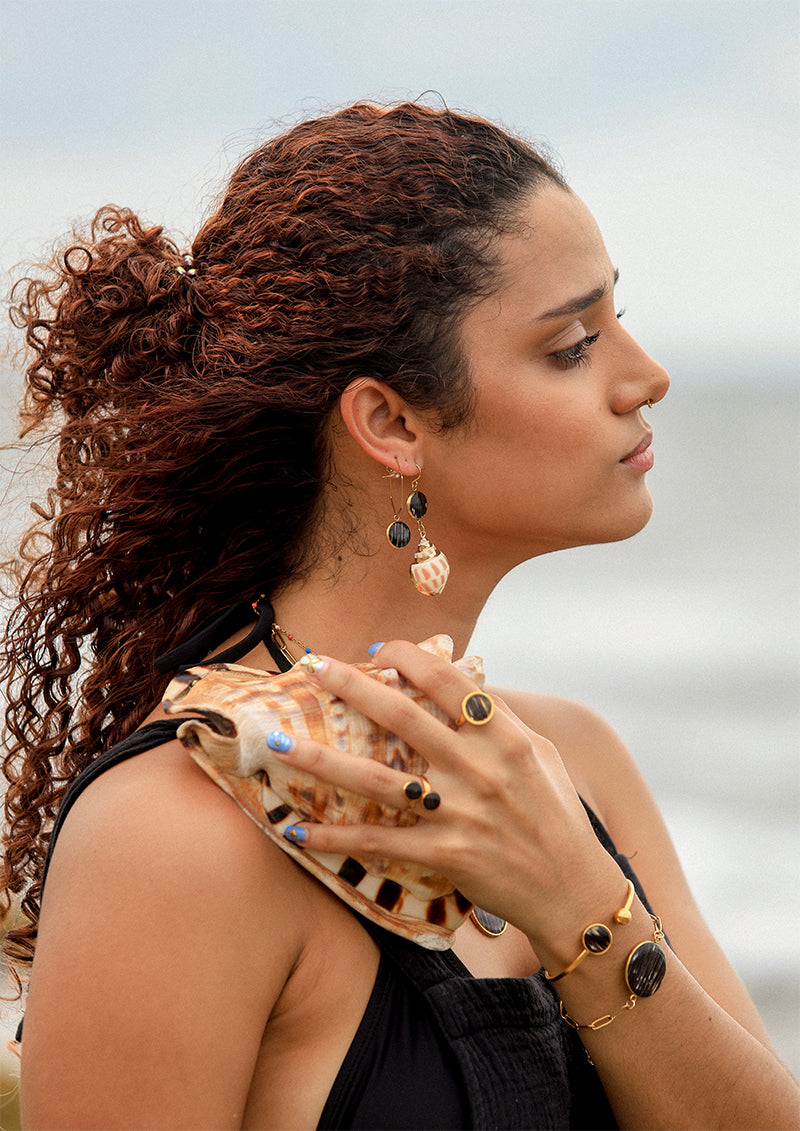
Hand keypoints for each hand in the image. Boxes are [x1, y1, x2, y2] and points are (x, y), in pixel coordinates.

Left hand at [271, 640, 623, 953]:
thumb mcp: (540, 755)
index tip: (375, 648)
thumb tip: (460, 681)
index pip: (448, 681)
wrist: (575, 891)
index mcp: (503, 736)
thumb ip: (499, 719)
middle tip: (312, 667)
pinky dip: (334, 837)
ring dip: (321, 759)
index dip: (407, 657)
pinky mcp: (445, 854)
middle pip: (401, 716)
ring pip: (376, 779)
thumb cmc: (556, 817)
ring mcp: (459, 811)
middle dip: (352, 686)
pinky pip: (378, 842)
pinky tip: (296, 831)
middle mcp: (479, 767)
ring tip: (278, 743)